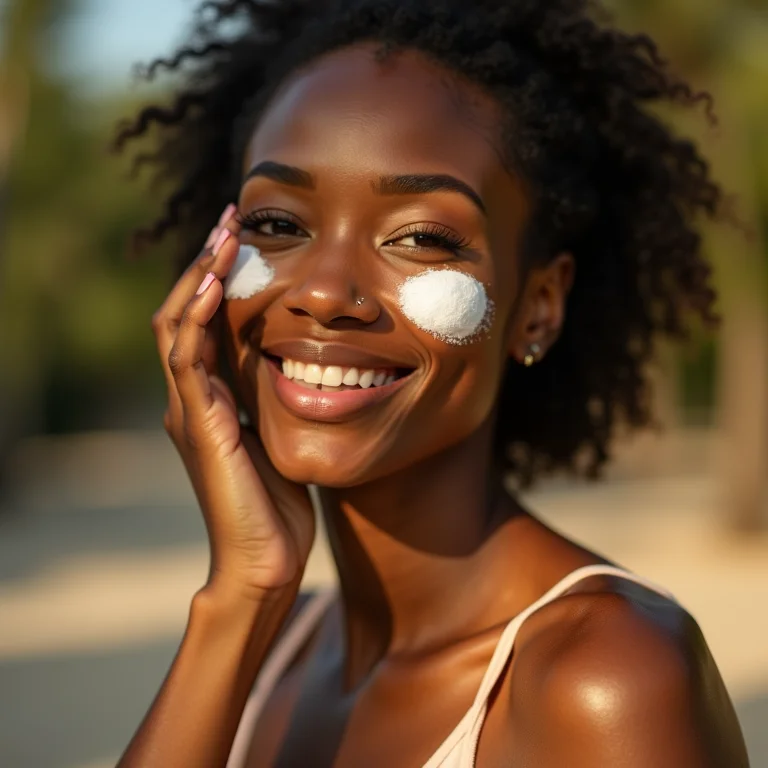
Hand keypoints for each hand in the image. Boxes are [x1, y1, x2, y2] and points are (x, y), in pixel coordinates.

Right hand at [152, 205, 314, 600]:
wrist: (266, 560)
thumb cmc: (278, 504)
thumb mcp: (278, 435)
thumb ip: (275, 401)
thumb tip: (303, 367)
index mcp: (212, 398)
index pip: (205, 322)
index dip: (219, 278)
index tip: (246, 238)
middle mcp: (192, 398)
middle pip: (183, 311)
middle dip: (205, 262)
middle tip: (231, 218)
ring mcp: (188, 410)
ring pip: (177, 326)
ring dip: (197, 276)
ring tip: (221, 233)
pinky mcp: (196, 426)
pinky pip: (188, 360)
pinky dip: (195, 319)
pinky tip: (210, 285)